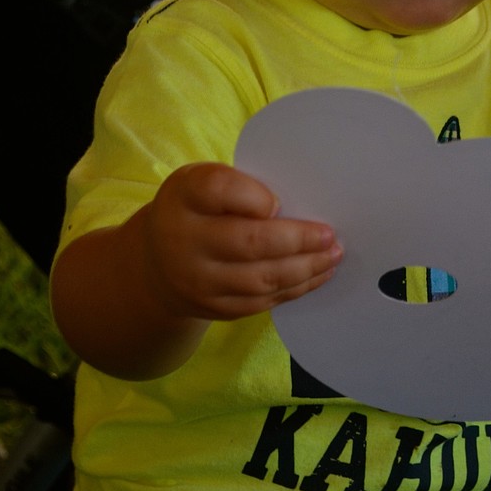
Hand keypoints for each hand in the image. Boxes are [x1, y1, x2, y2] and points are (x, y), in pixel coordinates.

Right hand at [142, 161, 342, 321]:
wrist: (157, 264)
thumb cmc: (194, 211)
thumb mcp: (202, 182)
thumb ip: (239, 186)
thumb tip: (296, 204)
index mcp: (185, 197)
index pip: (219, 190)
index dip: (254, 196)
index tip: (278, 201)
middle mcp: (185, 240)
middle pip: (249, 242)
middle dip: (298, 239)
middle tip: (329, 234)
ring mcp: (198, 281)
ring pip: (261, 278)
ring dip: (306, 267)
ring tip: (332, 254)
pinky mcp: (215, 308)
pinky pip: (262, 300)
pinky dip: (295, 288)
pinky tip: (316, 274)